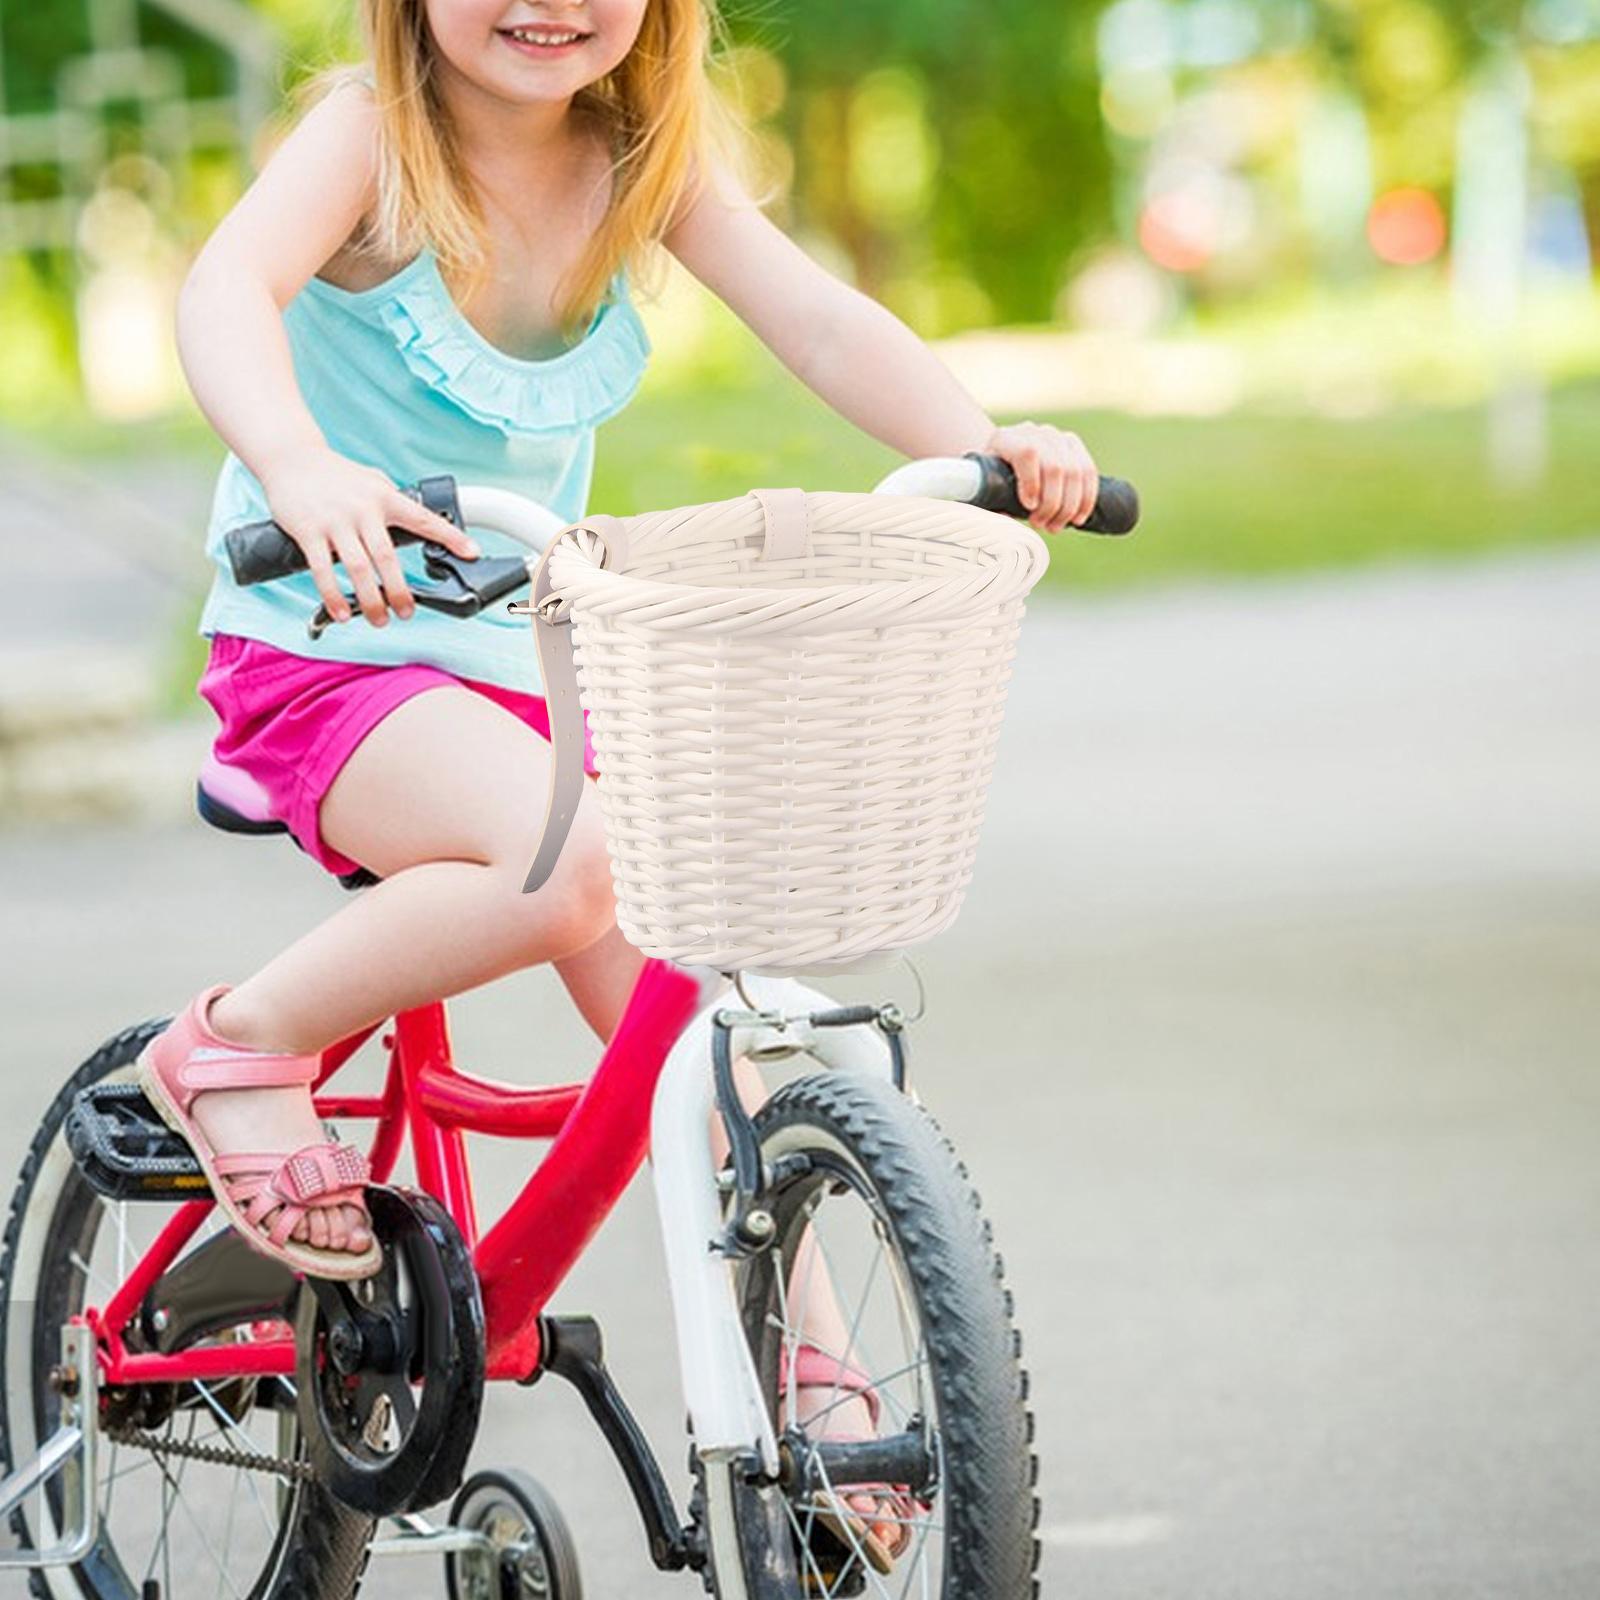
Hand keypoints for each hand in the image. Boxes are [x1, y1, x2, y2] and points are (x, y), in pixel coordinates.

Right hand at [258, 446, 479, 626]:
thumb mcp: (372, 481)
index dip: (450, 537)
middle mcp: (362, 509)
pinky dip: (333, 595)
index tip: (471, 553)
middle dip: (399, 591)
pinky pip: (323, 569)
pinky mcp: (308, 531)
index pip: (424, 519)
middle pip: (387, 558)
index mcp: (385, 497)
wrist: (291, 457)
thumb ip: (393, 502)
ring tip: (379, 619)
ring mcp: (335, 521)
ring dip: (370, 600)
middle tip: (407, 612)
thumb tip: (418, 523)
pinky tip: (342, 612)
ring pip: (358, 568)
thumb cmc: (335, 474)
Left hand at [982, 422, 1098, 533]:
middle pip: (1054, 467)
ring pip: (1075, 471)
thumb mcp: (984, 489)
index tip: (1029, 507)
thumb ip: (991, 502)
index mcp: (1006, 438)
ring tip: (1055, 527)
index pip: (1027, 454)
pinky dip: (1086, 499)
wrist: (1004, 461)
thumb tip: (1005, 517)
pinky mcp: (1073, 445)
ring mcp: (1056, 436)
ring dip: (1069, 506)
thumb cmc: (992, 480)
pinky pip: (1088, 472)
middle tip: (1041, 525)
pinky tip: (1077, 518)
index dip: (1032, 483)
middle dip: (1051, 504)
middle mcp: (1033, 432)